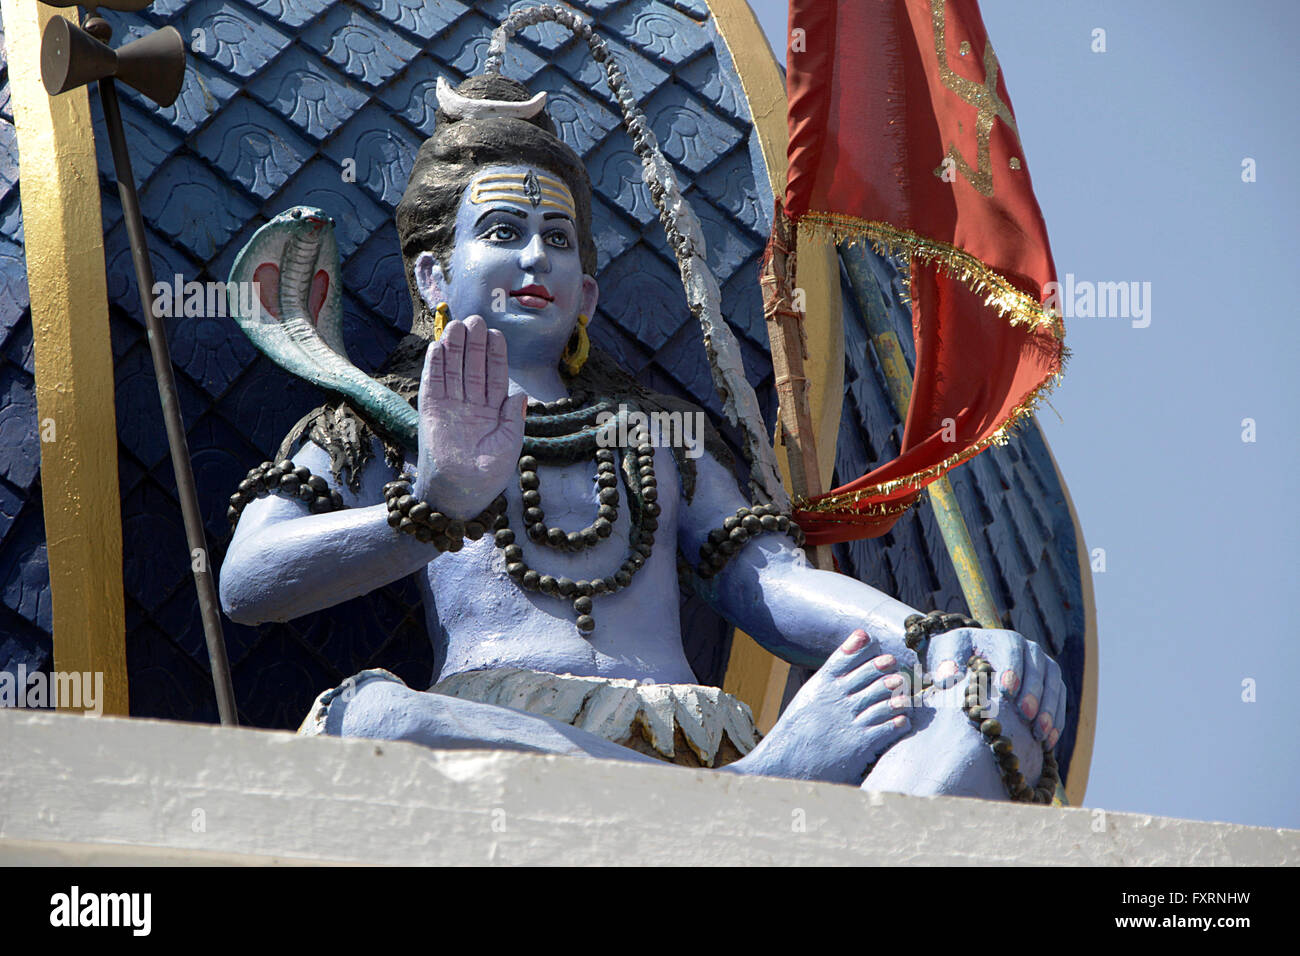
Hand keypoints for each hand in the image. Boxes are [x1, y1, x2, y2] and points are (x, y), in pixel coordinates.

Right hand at [415, 314, 525, 517]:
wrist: (461, 493)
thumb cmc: (488, 475)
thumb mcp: (509, 445)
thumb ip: (514, 419)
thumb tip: (519, 395)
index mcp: (493, 410)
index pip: (495, 375)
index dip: (495, 354)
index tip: (496, 334)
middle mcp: (472, 404)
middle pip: (473, 366)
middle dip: (474, 344)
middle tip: (475, 319)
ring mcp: (451, 406)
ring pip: (453, 370)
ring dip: (454, 348)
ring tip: (456, 325)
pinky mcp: (431, 412)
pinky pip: (433, 384)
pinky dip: (435, 366)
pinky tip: (437, 347)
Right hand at [734, 629, 912, 783]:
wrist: (788, 762)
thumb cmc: (799, 728)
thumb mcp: (809, 697)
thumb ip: (828, 679)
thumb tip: (847, 660)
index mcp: (822, 686)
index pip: (842, 659)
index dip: (859, 648)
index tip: (869, 639)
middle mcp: (837, 700)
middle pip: (867, 676)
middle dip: (882, 667)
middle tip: (894, 663)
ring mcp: (850, 720)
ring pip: (881, 701)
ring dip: (895, 694)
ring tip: (902, 690)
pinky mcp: (860, 743)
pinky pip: (885, 728)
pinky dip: (897, 722)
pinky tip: (903, 719)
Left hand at [927, 627, 1065, 748]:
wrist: (966, 662)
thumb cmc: (954, 658)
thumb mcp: (944, 653)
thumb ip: (945, 661)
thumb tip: (948, 678)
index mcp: (1003, 638)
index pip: (1012, 649)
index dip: (1012, 670)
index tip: (1006, 693)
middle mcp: (1029, 649)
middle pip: (1039, 668)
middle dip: (1034, 693)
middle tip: (1025, 716)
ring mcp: (1043, 667)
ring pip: (1054, 684)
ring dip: (1050, 709)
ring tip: (1040, 734)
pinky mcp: (1051, 685)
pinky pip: (1060, 701)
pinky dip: (1056, 720)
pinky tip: (1048, 742)